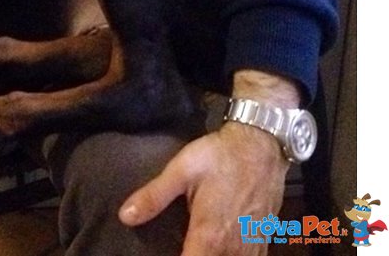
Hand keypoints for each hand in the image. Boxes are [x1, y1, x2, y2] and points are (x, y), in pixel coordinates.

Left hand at [119, 70, 299, 254]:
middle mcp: (233, 248)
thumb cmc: (220, 156)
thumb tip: (125, 216)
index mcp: (209, 235)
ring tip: (192, 246)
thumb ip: (154, 196)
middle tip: (178, 245)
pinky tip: (219, 250)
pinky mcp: (263, 241)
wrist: (261, 144)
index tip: (161, 254)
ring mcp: (251, 247)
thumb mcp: (181, 171)